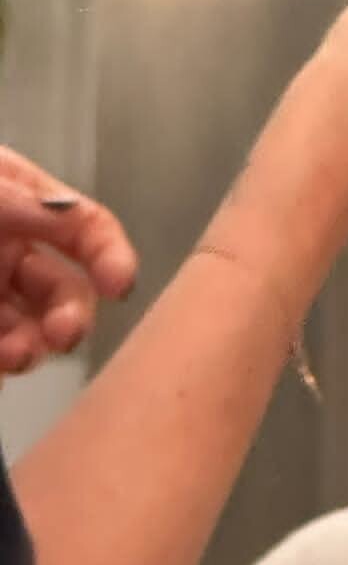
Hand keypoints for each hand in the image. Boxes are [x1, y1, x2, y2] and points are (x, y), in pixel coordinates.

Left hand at [0, 148, 137, 374]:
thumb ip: (25, 201)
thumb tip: (77, 219)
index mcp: (22, 206)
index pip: (87, 229)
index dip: (110, 254)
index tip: (119, 283)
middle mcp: (10, 252)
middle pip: (66, 292)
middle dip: (72, 316)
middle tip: (64, 335)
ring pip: (33, 330)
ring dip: (35, 348)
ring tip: (19, 356)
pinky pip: (0, 353)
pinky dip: (6, 362)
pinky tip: (1, 363)